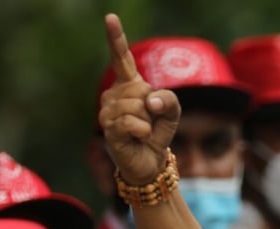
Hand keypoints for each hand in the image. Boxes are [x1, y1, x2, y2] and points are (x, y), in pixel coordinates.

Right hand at [99, 13, 180, 184]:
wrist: (150, 160)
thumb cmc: (158, 131)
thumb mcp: (172, 111)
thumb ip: (168, 99)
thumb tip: (149, 102)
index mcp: (128, 84)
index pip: (122, 58)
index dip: (116, 38)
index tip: (110, 17)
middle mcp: (113, 94)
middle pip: (141, 88)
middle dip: (153, 106)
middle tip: (148, 121)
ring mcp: (108, 111)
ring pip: (137, 106)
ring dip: (148, 121)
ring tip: (142, 130)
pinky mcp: (109, 129)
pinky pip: (133, 122)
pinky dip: (143, 131)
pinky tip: (138, 138)